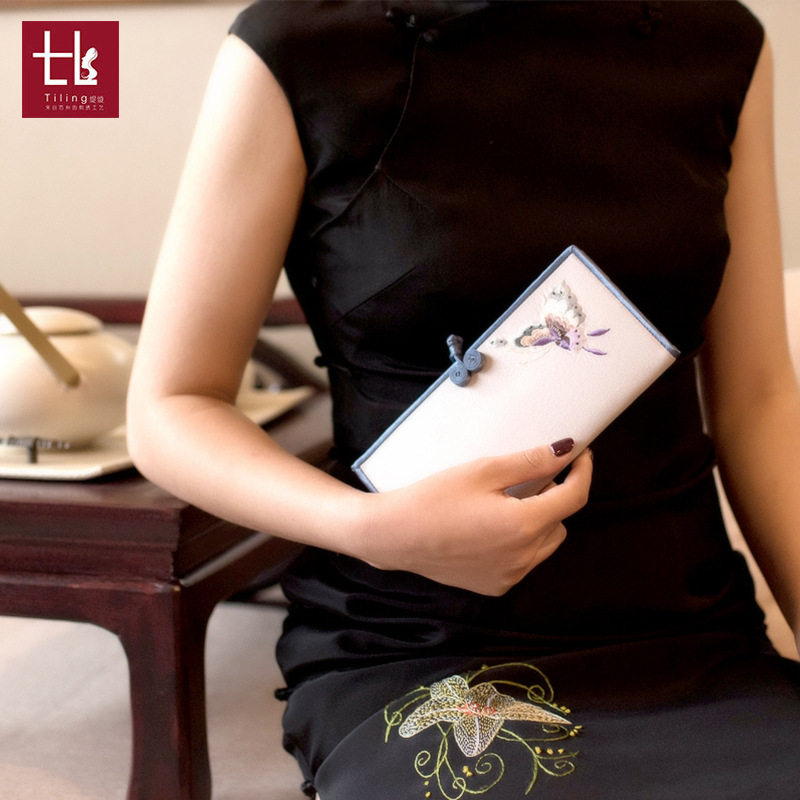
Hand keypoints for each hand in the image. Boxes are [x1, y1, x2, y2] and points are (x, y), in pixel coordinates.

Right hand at [358, 439, 592, 595]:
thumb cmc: (434, 498)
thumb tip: (566, 450)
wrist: (394, 535)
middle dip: (555, 497)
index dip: (582, 471)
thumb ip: (530, 463)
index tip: (580, 453)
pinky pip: (524, 562)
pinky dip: (521, 544)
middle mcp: (524, 557)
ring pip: (546, 544)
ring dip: (540, 522)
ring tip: (510, 503)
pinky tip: (492, 529)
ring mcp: (510, 576)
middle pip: (561, 521)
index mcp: (524, 526)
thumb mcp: (482, 471)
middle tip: (531, 478)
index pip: (574, 497)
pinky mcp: (495, 587)